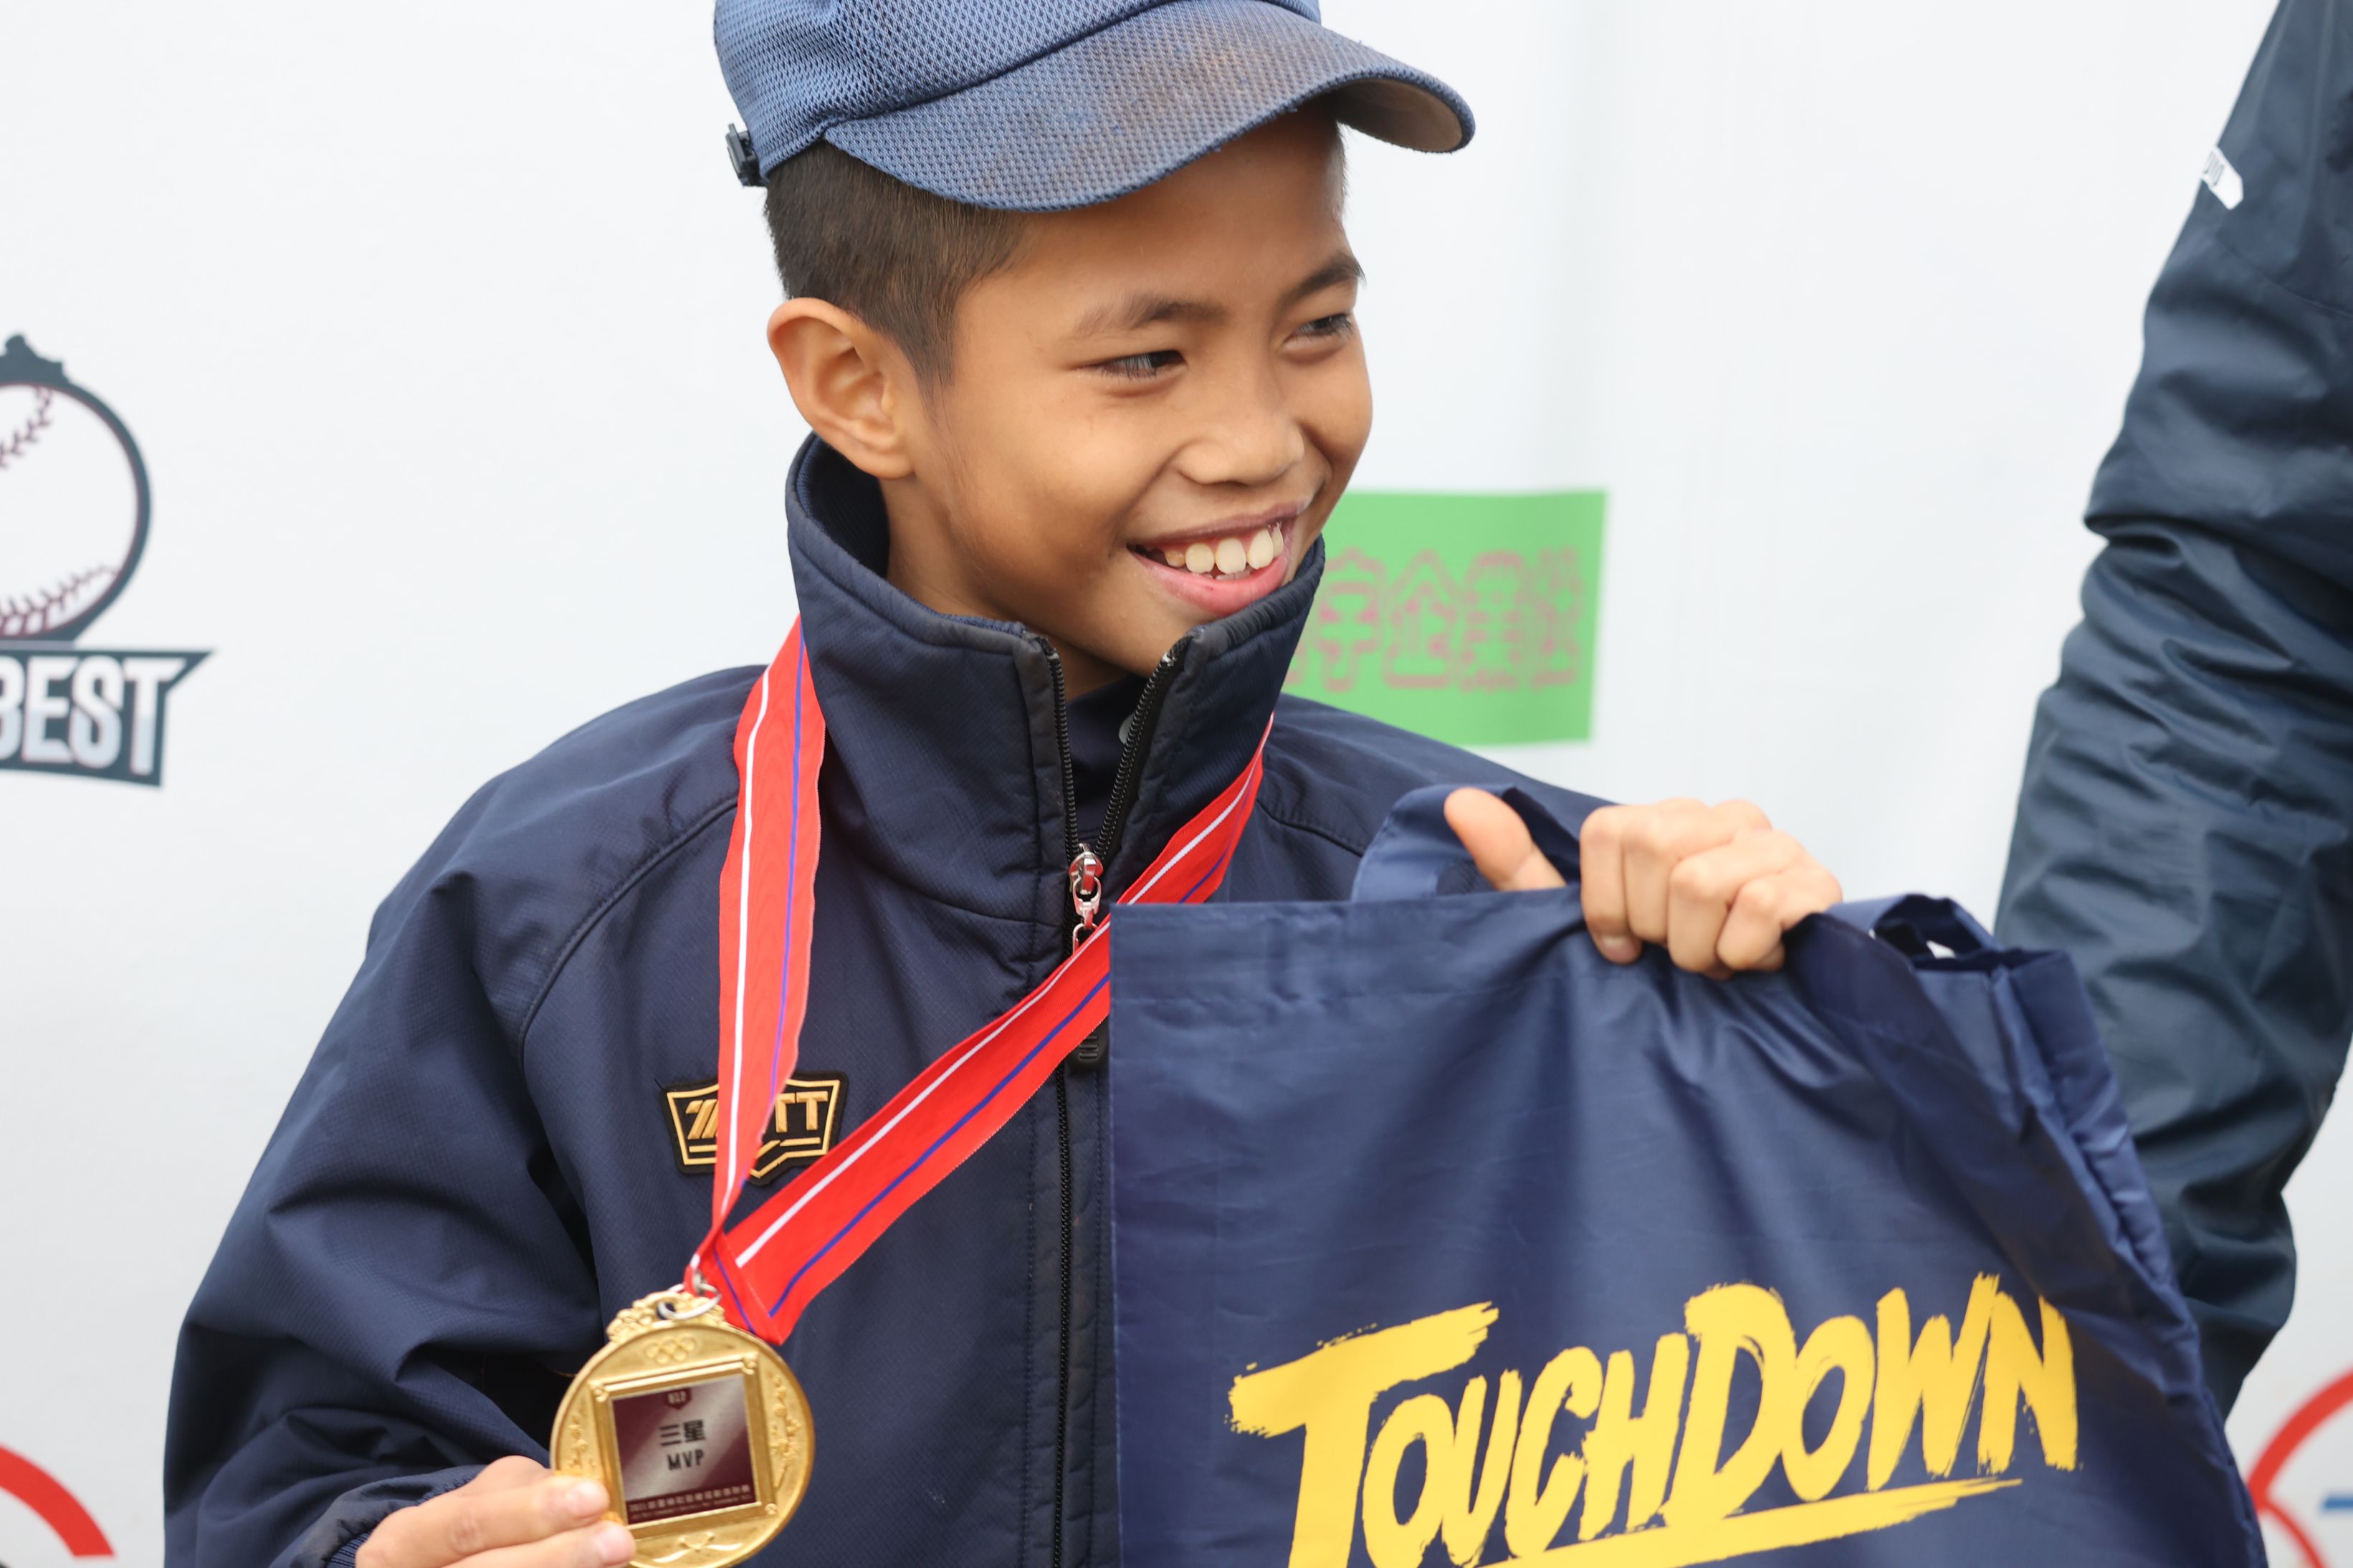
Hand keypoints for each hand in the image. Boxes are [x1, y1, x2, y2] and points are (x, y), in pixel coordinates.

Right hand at [355, 1457, 632, 1567]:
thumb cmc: (469, 1537)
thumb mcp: (477, 1503)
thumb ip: (520, 1492)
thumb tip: (580, 1491)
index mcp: (403, 1543)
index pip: (467, 1525)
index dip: (529, 1513)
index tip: (594, 1499)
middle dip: (557, 1558)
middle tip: (618, 1541)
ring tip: (617, 1565)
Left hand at [1443, 790, 1841, 976]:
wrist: (1748, 1039)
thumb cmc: (1657, 973)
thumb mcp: (1574, 924)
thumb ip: (1517, 866)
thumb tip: (1459, 802)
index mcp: (1665, 819)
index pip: (1612, 830)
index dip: (1605, 902)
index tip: (1621, 946)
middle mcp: (1723, 817)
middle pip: (1656, 848)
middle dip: (1653, 927)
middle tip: (1674, 955)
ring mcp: (1777, 845)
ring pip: (1702, 881)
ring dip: (1698, 947)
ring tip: (1713, 962)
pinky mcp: (1818, 883)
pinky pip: (1760, 905)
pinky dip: (1744, 953)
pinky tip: (1754, 963)